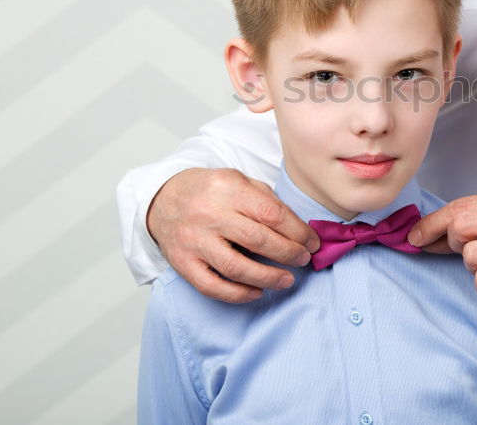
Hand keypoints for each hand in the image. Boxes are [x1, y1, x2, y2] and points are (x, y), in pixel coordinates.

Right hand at [147, 168, 319, 302]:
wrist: (163, 199)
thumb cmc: (210, 191)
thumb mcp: (239, 181)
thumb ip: (266, 200)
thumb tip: (299, 228)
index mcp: (227, 188)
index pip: (271, 214)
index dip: (298, 231)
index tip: (312, 242)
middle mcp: (209, 214)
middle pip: (257, 240)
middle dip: (288, 253)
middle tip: (304, 259)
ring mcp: (194, 240)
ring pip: (236, 267)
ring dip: (268, 277)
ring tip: (287, 280)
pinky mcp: (183, 263)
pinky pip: (212, 286)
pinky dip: (238, 294)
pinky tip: (256, 292)